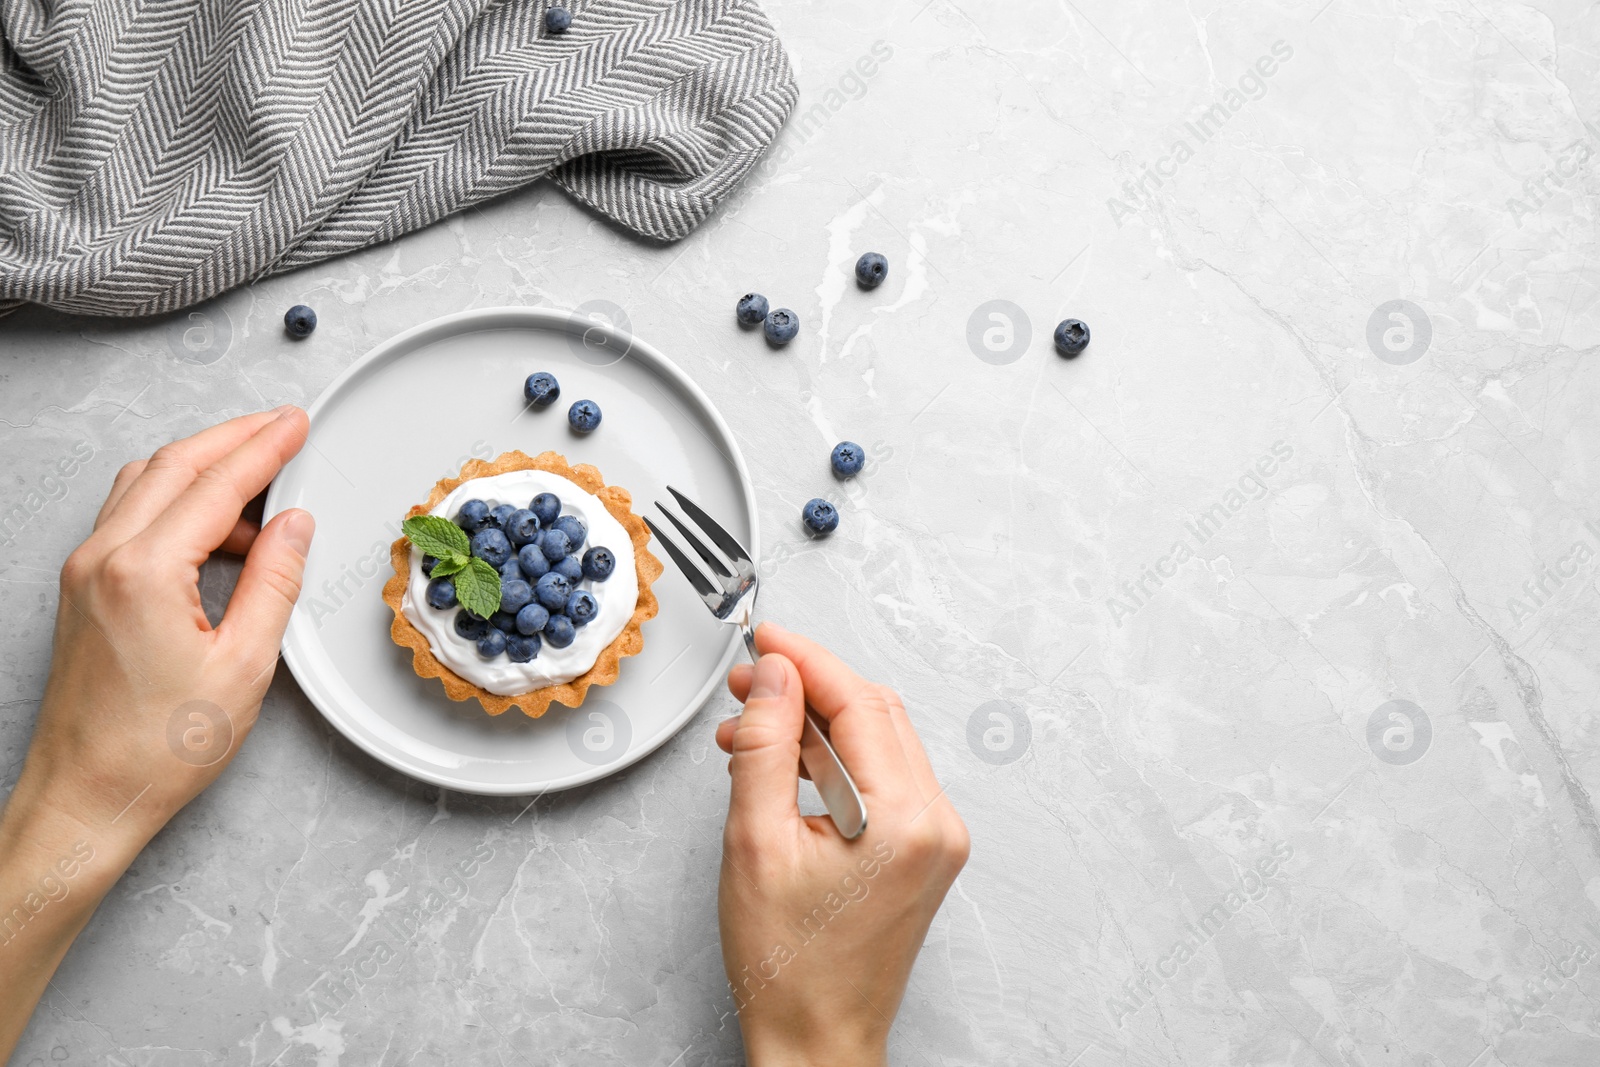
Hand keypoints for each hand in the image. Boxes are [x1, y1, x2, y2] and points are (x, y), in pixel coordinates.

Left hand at [0, 408, 313, 1059]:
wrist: (87, 796)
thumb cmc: (158, 749)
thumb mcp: (244, 665)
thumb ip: (272, 582)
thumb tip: (293, 527)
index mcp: (142, 572)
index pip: (215, 485)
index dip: (263, 449)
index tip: (296, 425)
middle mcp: (101, 559)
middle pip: (173, 466)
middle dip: (233, 439)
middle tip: (282, 427)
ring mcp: (83, 571)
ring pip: (145, 484)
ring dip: (202, 467)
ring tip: (259, 476)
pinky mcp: (81, 589)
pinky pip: (130, 516)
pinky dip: (176, 501)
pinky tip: (217, 526)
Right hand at [715, 624, 968, 1065]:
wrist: (817, 1038)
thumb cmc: (789, 965)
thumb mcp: (755, 842)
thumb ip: (766, 748)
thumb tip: (776, 679)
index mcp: (904, 820)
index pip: (858, 703)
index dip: (807, 660)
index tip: (766, 641)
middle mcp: (935, 822)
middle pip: (875, 714)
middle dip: (810, 687)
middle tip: (751, 683)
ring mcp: (936, 837)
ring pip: (878, 740)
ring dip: (818, 723)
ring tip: (752, 730)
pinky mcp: (923, 849)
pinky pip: (881, 775)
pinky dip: (834, 759)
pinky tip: (786, 765)